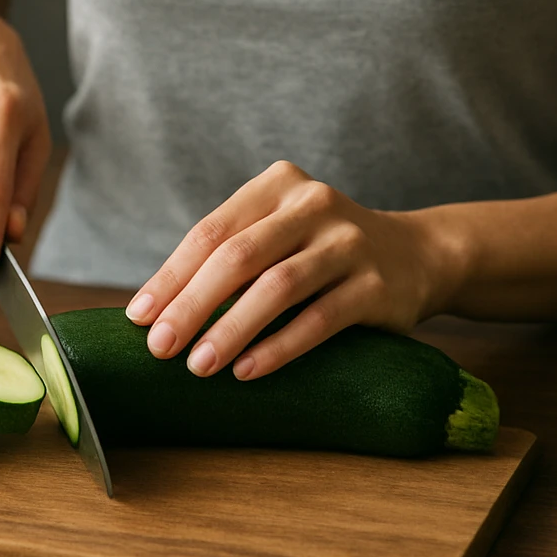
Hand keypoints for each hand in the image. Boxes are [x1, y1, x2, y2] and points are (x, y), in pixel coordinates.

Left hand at [124, 161, 458, 378]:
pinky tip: (248, 370)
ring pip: (278, 287)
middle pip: (238, 257)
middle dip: (192, 305)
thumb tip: (156, 314)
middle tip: (160, 348)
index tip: (139, 317)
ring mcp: (348, 243)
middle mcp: (313, 204)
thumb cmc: (321, 252)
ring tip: (199, 366)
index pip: (211, 232)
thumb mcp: (278, 236)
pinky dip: (279, 347)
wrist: (417, 255)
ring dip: (232, 329)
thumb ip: (230, 258)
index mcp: (277, 185)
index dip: (171, 276)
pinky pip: (320, 319)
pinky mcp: (376, 285)